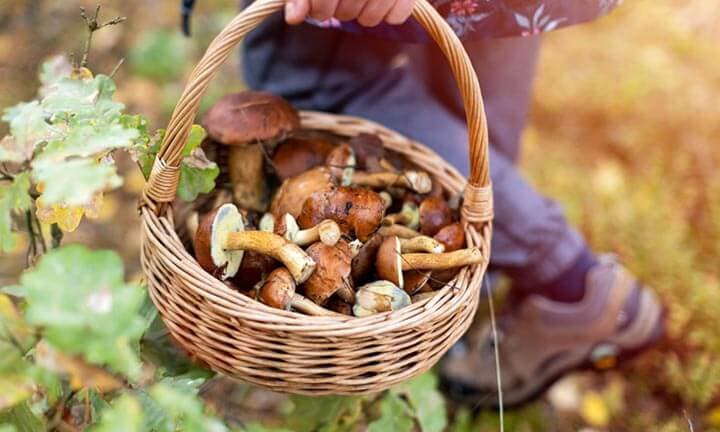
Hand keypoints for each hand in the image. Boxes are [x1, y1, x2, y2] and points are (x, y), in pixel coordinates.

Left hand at [285, 0, 414, 26]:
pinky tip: (381, 0)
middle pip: (346, 12)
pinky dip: (388, 14)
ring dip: (361, 15)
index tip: (318, 8)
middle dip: (338, 11)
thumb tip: (293, 17)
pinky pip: (395, 18)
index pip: (325, 1)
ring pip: (369, 20)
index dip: (319, 8)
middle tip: (341, 0)